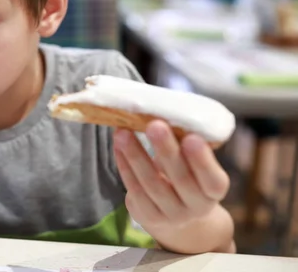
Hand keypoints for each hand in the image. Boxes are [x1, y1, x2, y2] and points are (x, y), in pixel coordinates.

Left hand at [113, 120, 229, 229]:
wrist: (178, 216)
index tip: (192, 138)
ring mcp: (171, 215)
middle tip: (155, 125)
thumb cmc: (187, 176)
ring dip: (136, 155)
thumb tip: (167, 114)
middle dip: (166, 150)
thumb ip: (185, 144)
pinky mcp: (147, 216)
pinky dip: (125, 166)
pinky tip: (118, 146)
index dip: (202, 161)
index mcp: (214, 190)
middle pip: (181, 179)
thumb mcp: (194, 163)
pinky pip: (134, 190)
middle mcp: (196, 207)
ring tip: (123, 132)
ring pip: (152, 184)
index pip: (212, 180)